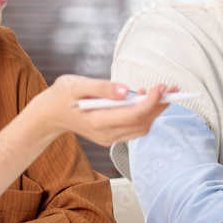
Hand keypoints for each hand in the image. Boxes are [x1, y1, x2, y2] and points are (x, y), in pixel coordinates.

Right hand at [33, 75, 174, 145]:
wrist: (50, 114)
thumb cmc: (62, 95)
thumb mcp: (76, 85)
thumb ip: (101, 88)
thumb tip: (126, 90)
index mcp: (98, 121)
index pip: (134, 115)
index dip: (151, 102)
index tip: (161, 87)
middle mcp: (106, 134)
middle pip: (143, 123)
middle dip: (160, 106)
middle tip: (173, 87)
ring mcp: (110, 137)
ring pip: (142, 127)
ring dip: (156, 110)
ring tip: (163, 90)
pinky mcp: (112, 135)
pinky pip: (135, 128)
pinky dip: (146, 114)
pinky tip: (146, 97)